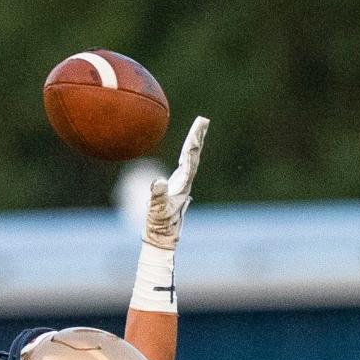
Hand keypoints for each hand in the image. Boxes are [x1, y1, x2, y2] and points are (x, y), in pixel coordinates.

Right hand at [144, 116, 208, 248]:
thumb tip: (159, 183)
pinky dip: (186, 155)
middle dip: (197, 137)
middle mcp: (185, 183)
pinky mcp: (176, 188)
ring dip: (194, 144)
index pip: (190, 159)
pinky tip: (187, 151)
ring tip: (198, 129)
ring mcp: (181, 185)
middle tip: (203, 120)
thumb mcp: (156, 211)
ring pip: (190, 160)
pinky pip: (183, 166)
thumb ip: (157, 196)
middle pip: (193, 156)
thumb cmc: (159, 226)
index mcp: (183, 185)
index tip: (198, 128)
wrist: (162, 239)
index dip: (194, 143)